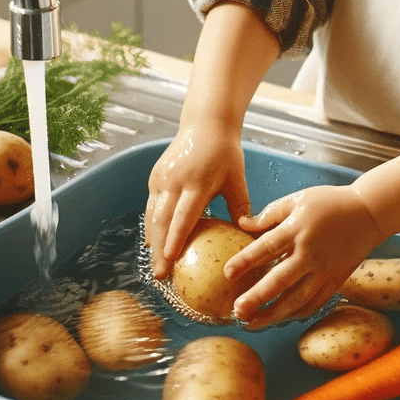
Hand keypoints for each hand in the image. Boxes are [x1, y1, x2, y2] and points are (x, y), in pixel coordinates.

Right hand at [145, 123, 250, 278]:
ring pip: (153, 215)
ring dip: (153, 241)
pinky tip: (155, 243)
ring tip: (156, 265)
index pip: (183, 216)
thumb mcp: (237, 179)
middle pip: (163, 221)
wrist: (206, 124)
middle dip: (159, 250)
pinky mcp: (156, 177)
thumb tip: (247, 234)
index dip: (175, 239)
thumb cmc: (226, 153)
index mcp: (197, 182)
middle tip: (161, 275)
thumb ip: (241, 207)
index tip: (170, 260)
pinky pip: (152, 206)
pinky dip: (152, 226)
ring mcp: (162, 178)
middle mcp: (175, 181)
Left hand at [224, 185, 382, 326]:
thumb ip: (270, 214)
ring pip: (297, 299)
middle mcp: (310, 252)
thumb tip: (243, 223)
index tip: (227, 273)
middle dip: (257, 298)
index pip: (267, 246)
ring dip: (274, 315)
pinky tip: (281, 319)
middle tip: (237, 312)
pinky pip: (314, 303)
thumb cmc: (330, 202)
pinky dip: (297, 314)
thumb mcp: (298, 199)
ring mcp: (324, 269)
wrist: (369, 213)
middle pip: (281, 280)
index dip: (246, 260)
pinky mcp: (336, 280)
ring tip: (253, 324)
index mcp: (298, 228)